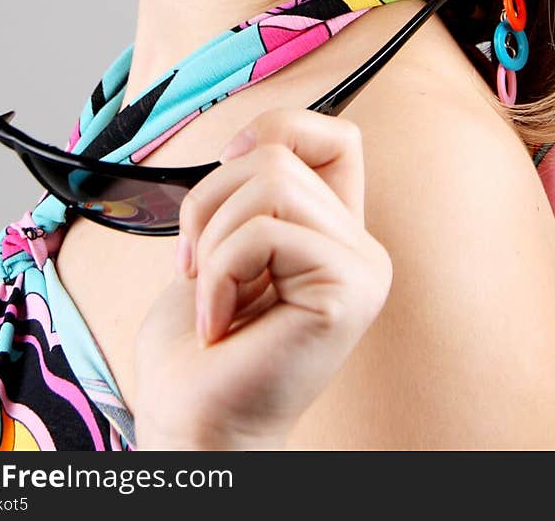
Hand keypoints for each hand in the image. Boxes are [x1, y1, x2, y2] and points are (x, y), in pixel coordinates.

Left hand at [132, 107, 393, 450]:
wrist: (192, 421)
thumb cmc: (199, 344)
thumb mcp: (222, 238)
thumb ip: (253, 188)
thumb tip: (251, 137)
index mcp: (336, 231)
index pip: (335, 134)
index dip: (278, 131)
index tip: (229, 178)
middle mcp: (361, 247)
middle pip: (280, 154)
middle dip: (211, 203)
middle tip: (200, 268)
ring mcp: (362, 269)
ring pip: (271, 183)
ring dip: (214, 241)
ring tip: (215, 298)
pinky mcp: (348, 293)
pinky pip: (265, 233)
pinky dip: (219, 274)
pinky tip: (221, 323)